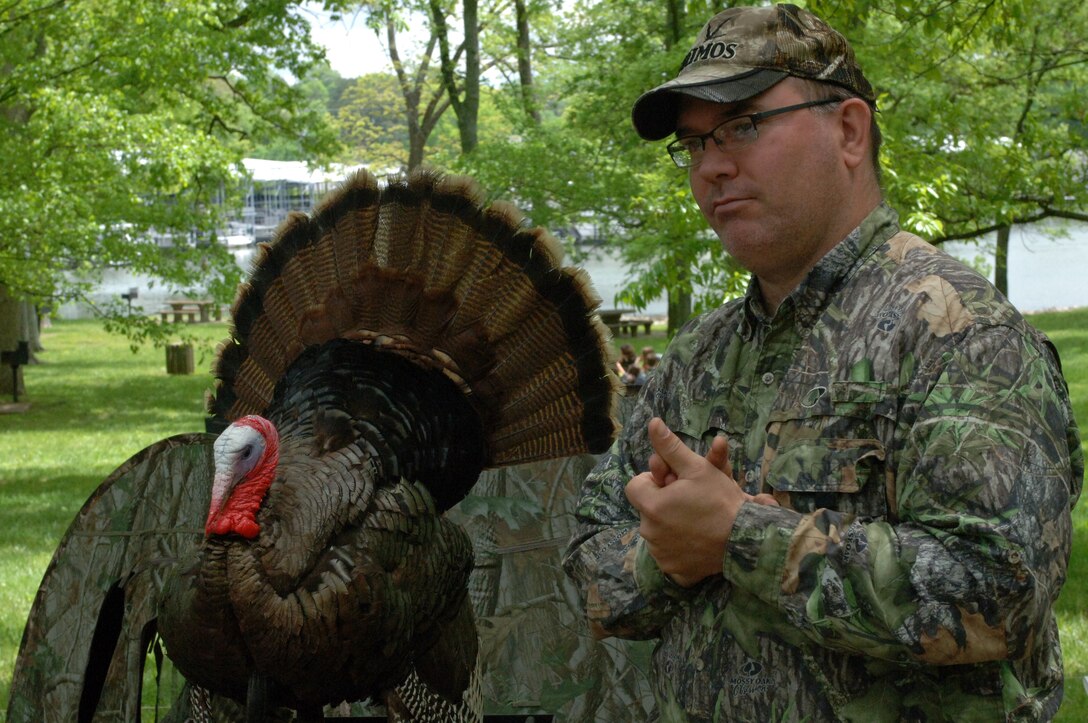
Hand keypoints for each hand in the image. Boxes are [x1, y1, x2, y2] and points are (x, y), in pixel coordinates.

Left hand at [626, 418, 776, 586]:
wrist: (746, 540)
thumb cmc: (721, 501)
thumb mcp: (697, 468)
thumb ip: (670, 447)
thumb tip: (652, 423)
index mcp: (651, 505)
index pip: (635, 486)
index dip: (654, 481)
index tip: (674, 482)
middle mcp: (649, 532)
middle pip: (648, 509)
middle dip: (663, 502)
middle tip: (690, 500)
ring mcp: (661, 555)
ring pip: (657, 532)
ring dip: (669, 524)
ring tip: (696, 519)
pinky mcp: (674, 571)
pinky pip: (669, 555)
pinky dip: (679, 548)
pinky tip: (697, 541)